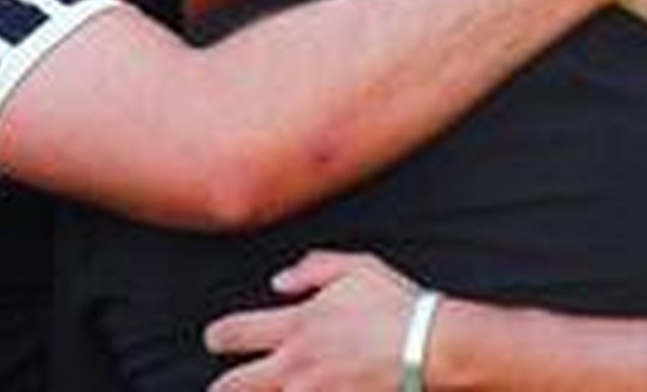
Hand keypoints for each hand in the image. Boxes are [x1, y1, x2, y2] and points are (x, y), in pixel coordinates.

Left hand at [204, 250, 419, 391]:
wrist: (431, 346)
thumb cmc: (397, 305)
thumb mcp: (358, 267)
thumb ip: (313, 268)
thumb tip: (279, 281)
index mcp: (296, 325)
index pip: (232, 333)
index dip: (216, 337)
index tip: (215, 339)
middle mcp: (294, 365)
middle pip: (230, 387)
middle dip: (221, 388)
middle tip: (223, 387)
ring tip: (262, 390)